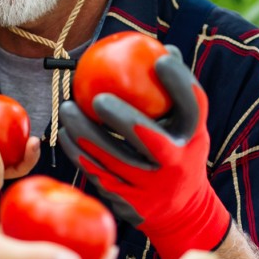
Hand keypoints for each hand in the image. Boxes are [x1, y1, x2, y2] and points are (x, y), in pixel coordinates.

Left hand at [58, 45, 230, 258]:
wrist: (182, 212)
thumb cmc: (180, 153)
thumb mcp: (188, 127)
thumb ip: (174, 92)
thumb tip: (161, 46)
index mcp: (194, 139)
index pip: (194, 105)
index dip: (180, 80)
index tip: (160, 57)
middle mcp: (177, 164)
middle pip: (147, 137)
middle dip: (121, 117)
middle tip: (96, 97)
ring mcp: (152, 188)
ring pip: (113, 158)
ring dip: (85, 133)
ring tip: (67, 110)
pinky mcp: (130, 204)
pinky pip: (98, 174)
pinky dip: (79, 153)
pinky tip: (63, 135)